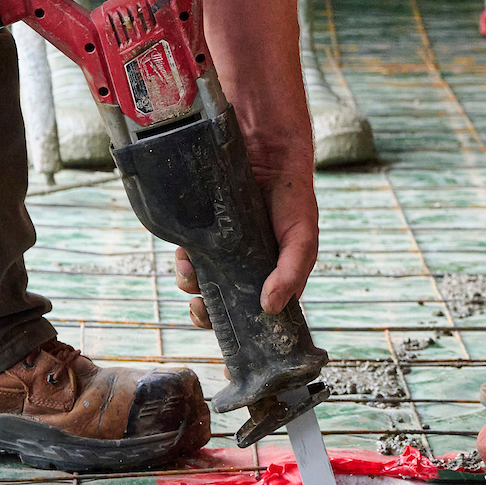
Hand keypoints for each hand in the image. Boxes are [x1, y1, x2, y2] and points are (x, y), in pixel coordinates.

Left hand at [167, 131, 316, 324]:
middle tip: (199, 307)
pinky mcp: (204, 232)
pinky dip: (183, 260)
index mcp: (272, 275)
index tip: (224, 331)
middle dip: (207, 310)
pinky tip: (185, 255)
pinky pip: (188, 254)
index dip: (239, 325)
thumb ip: (291, 273)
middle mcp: (246, 266)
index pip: (255, 312)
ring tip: (189, 274)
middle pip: (222, 300)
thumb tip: (270, 307)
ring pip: (201, 280)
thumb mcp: (301, 239)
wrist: (268, 153)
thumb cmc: (293, 199)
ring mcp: (223, 249)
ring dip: (191, 284)